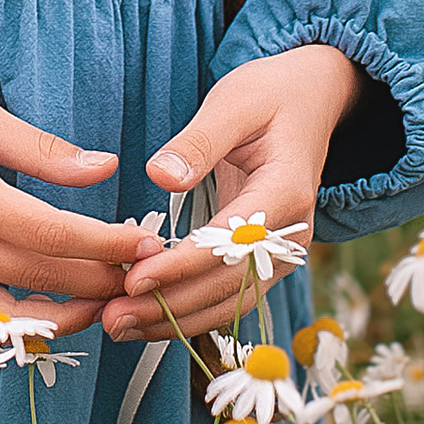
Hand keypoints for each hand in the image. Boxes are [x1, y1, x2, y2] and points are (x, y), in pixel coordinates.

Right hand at [0, 67, 143, 335]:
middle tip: (139, 273)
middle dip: (98, 282)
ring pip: (4, 323)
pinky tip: (50, 312)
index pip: (49, 235)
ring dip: (60, 320)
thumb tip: (106, 169)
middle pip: (36, 281)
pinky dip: (14, 329)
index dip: (104, 245)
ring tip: (102, 301)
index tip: (144, 241)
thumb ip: (40, 151)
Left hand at [103, 42, 359, 346]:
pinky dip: (189, 312)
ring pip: (229, 303)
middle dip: (169, 307)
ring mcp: (281, 253)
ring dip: (175, 321)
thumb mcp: (233, 102)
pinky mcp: (265, 259)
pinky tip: (147, 319)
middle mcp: (290, 235)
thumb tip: (160, 176)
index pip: (229, 245)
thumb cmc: (270, 96)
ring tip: (119, 327)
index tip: (133, 280)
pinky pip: (229, 297)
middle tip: (111, 318)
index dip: (180, 267)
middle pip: (228, 287)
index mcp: (285, 193)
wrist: (311, 100)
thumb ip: (199, 141)